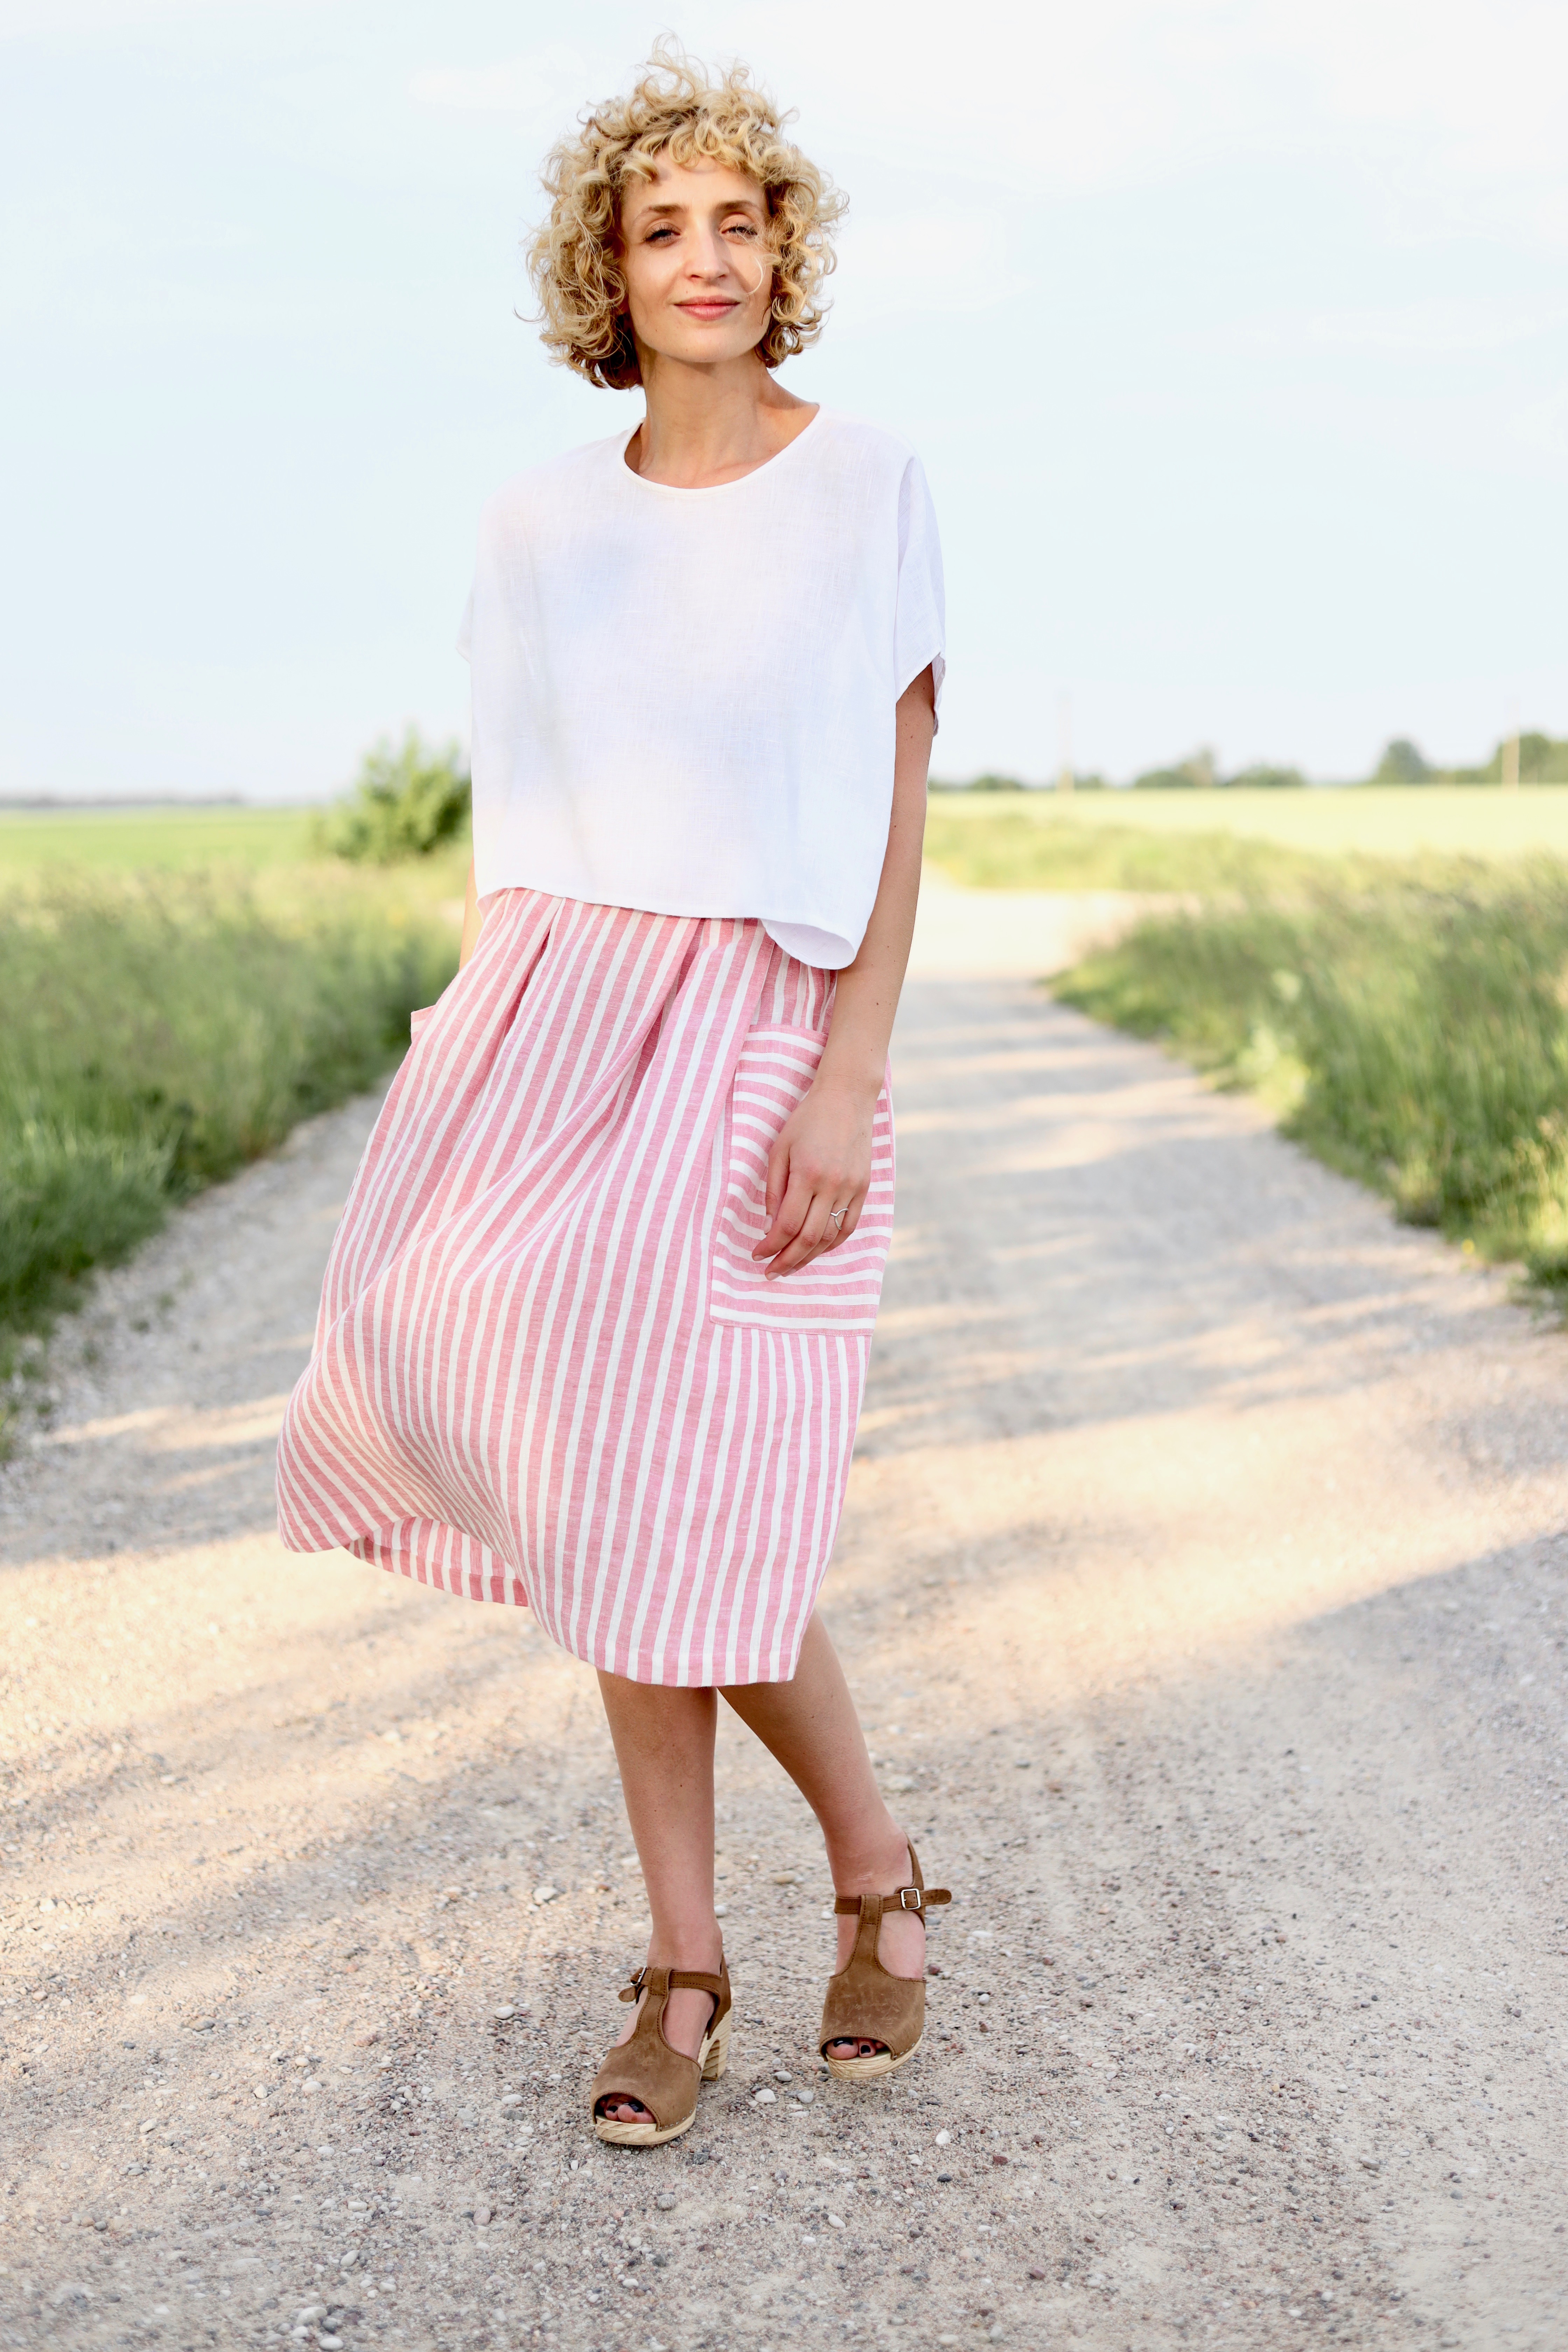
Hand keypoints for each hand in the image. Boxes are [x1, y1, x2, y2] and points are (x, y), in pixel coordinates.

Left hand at [752, 1075, 875, 1279]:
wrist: (847, 1099)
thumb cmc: (807, 1120)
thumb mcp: (779, 1148)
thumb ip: (773, 1187)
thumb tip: (770, 1223)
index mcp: (808, 1174)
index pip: (786, 1224)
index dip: (770, 1245)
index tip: (757, 1255)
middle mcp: (833, 1185)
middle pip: (808, 1237)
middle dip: (787, 1260)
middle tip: (771, 1272)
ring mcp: (852, 1188)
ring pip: (830, 1237)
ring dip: (809, 1257)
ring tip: (791, 1266)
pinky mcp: (864, 1188)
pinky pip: (849, 1225)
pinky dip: (832, 1243)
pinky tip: (817, 1250)